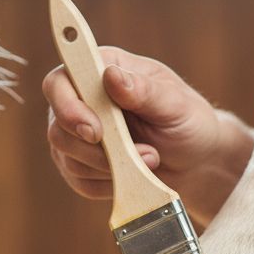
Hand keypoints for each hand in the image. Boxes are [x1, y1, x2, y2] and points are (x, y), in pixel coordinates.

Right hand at [43, 47, 252, 222]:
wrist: (195, 160)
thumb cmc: (187, 122)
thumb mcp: (175, 104)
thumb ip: (144, 90)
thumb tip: (111, 75)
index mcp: (100, 70)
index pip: (59, 82)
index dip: (67, 107)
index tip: (95, 132)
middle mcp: (81, 100)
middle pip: (58, 128)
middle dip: (97, 150)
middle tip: (146, 153)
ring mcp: (76, 134)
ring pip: (68, 158)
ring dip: (112, 167)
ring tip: (152, 159)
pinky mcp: (81, 165)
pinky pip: (80, 182)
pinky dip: (110, 184)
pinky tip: (135, 174)